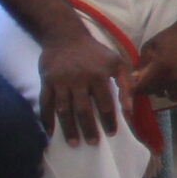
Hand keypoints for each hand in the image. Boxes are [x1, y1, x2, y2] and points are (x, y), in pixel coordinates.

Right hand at [36, 28, 127, 146]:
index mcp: (98, 75)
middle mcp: (78, 79)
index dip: (108, 119)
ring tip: (74, 143)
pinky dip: (47, 118)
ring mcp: (60, 81)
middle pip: (83, 110)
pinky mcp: (47, 81)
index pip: (105, 103)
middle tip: (93, 143)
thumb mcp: (116, 62)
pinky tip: (50, 131)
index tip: (111, 133)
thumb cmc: (94, 52)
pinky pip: (46, 103)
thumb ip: (126, 83)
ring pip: (64, 110)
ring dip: (68, 128)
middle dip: (88, 128)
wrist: (64, 35)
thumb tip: (130, 107)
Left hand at [130, 22, 176, 104]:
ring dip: (162, 89)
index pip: (144, 87)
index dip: (137, 88)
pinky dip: (173, 91)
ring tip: (163, 79)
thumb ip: (142, 63)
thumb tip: (135, 78)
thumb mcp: (150, 45)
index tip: (134, 87)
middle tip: (149, 79)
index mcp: (161, 66)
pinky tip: (173, 82)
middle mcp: (174, 76)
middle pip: (154, 92)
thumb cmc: (171, 36)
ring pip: (166, 95)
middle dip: (149, 87)